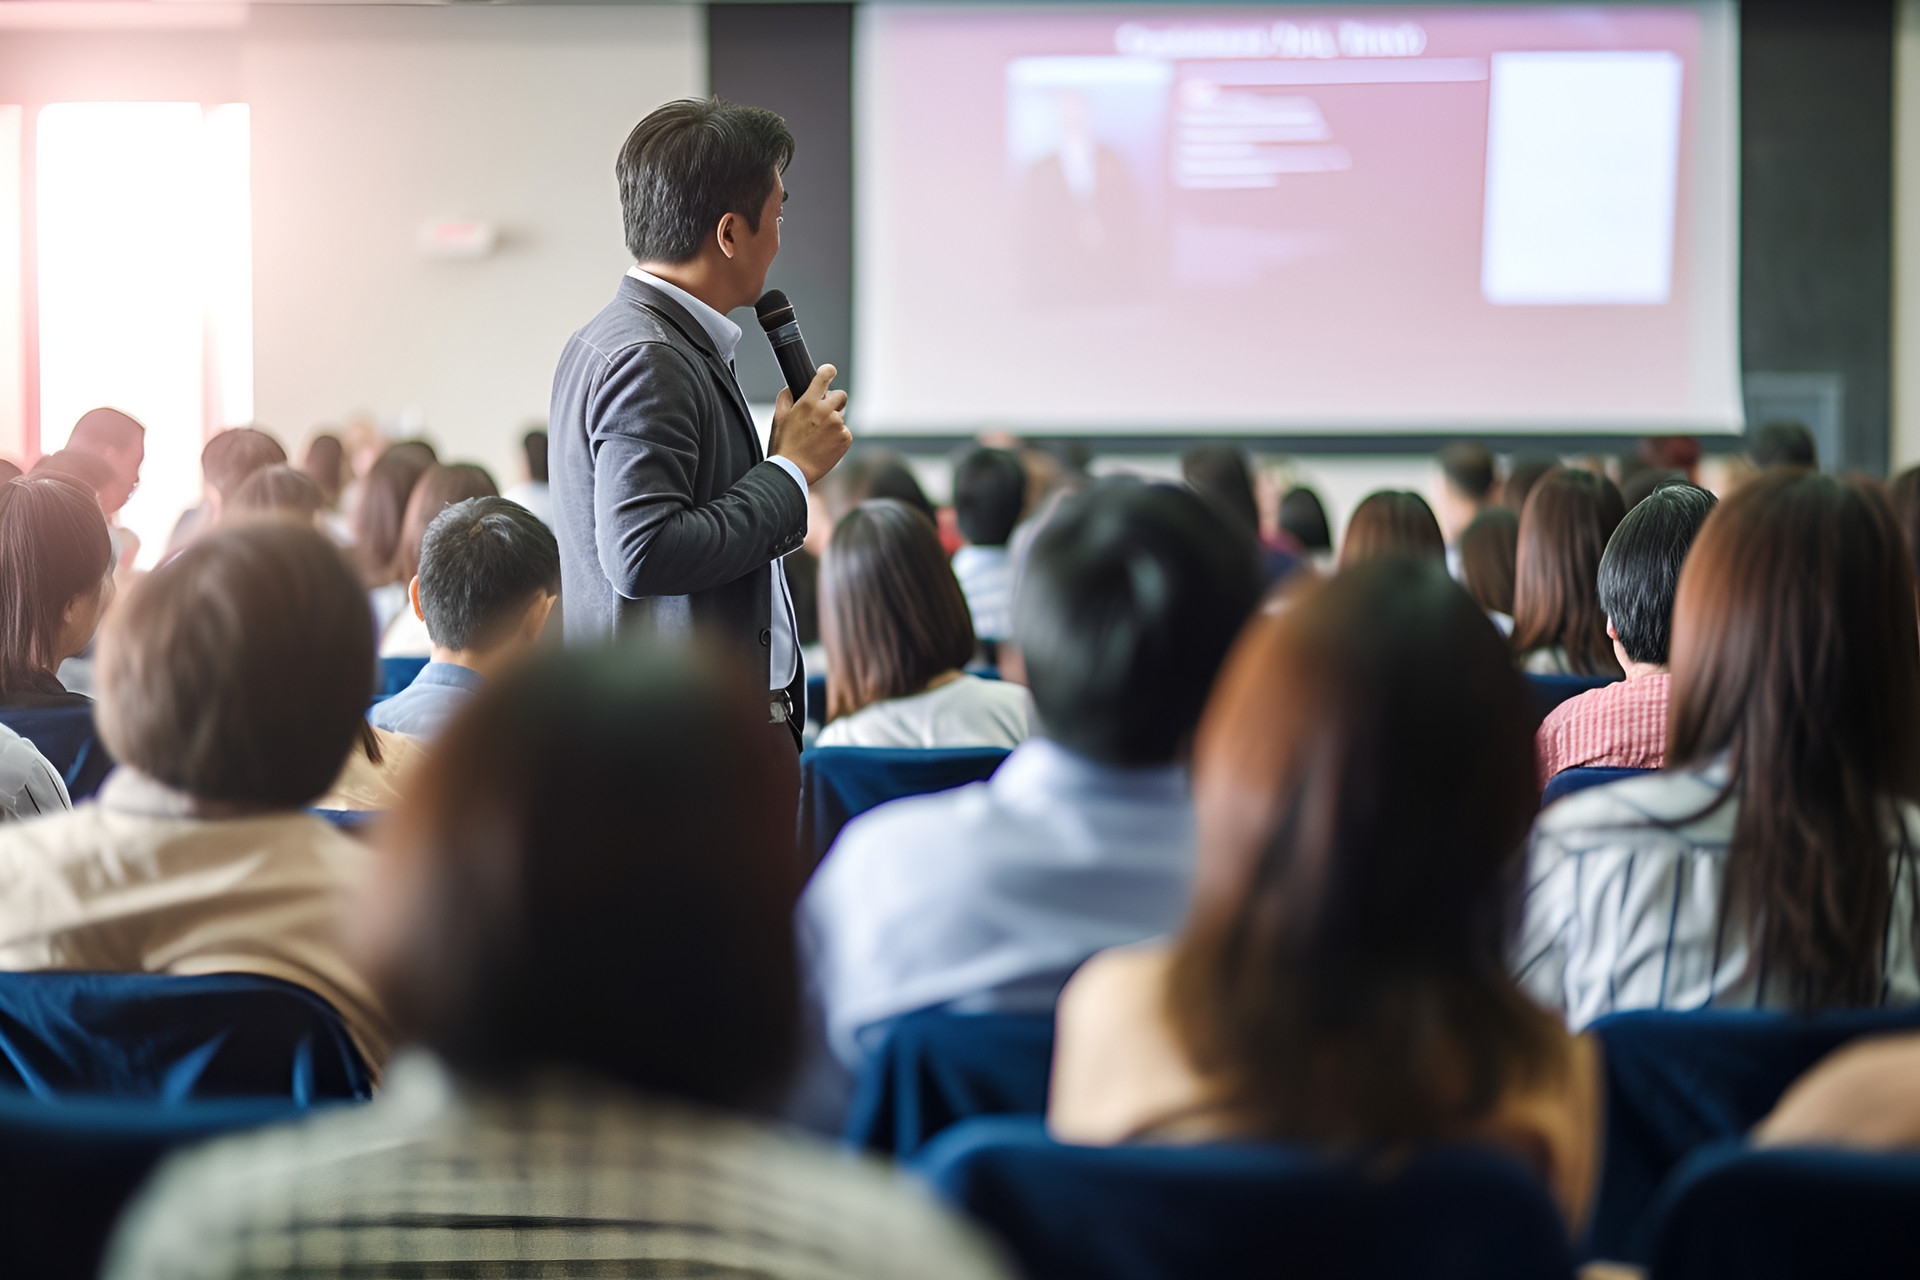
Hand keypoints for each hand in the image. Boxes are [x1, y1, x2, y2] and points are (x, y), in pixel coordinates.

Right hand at [769, 363, 850, 485]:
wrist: (793, 471)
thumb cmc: (784, 446)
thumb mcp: (778, 418)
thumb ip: (785, 398)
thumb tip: (790, 388)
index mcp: (808, 403)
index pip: (824, 376)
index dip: (828, 372)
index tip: (829, 373)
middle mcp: (826, 411)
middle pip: (840, 395)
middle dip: (834, 402)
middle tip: (823, 414)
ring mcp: (838, 425)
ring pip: (841, 416)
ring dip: (834, 422)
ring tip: (819, 437)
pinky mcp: (845, 438)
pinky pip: (845, 432)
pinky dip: (838, 437)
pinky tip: (825, 445)